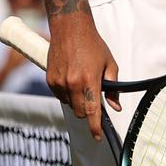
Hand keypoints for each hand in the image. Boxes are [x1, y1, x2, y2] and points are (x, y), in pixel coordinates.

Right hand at [47, 13, 120, 141]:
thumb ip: (113, 88)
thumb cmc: (93, 45)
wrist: (70, 28)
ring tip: (82, 82)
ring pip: (70, 105)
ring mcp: (59, 82)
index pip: (92, 111)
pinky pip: (60, 96)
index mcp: (89, 80)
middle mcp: (72, 83)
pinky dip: (67, 94)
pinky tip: (72, 79)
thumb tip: (115, 107)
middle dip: (88, 111)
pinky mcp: (50, 80)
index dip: (95, 127)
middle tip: (93, 97)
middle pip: (80, 112)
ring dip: (77, 101)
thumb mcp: (109, 64)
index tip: (98, 137)